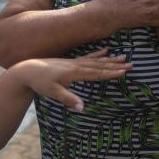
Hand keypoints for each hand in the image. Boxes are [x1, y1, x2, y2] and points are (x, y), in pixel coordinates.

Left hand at [12, 50, 131, 111]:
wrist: (27, 70)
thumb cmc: (40, 82)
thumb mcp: (52, 93)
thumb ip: (68, 99)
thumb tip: (82, 108)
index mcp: (74, 73)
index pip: (96, 73)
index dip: (110, 73)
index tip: (124, 72)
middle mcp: (76, 65)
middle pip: (99, 65)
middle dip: (115, 65)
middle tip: (131, 64)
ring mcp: (74, 62)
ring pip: (96, 60)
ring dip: (110, 59)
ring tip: (123, 57)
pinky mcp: (71, 62)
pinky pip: (88, 57)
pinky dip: (98, 54)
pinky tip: (105, 50)